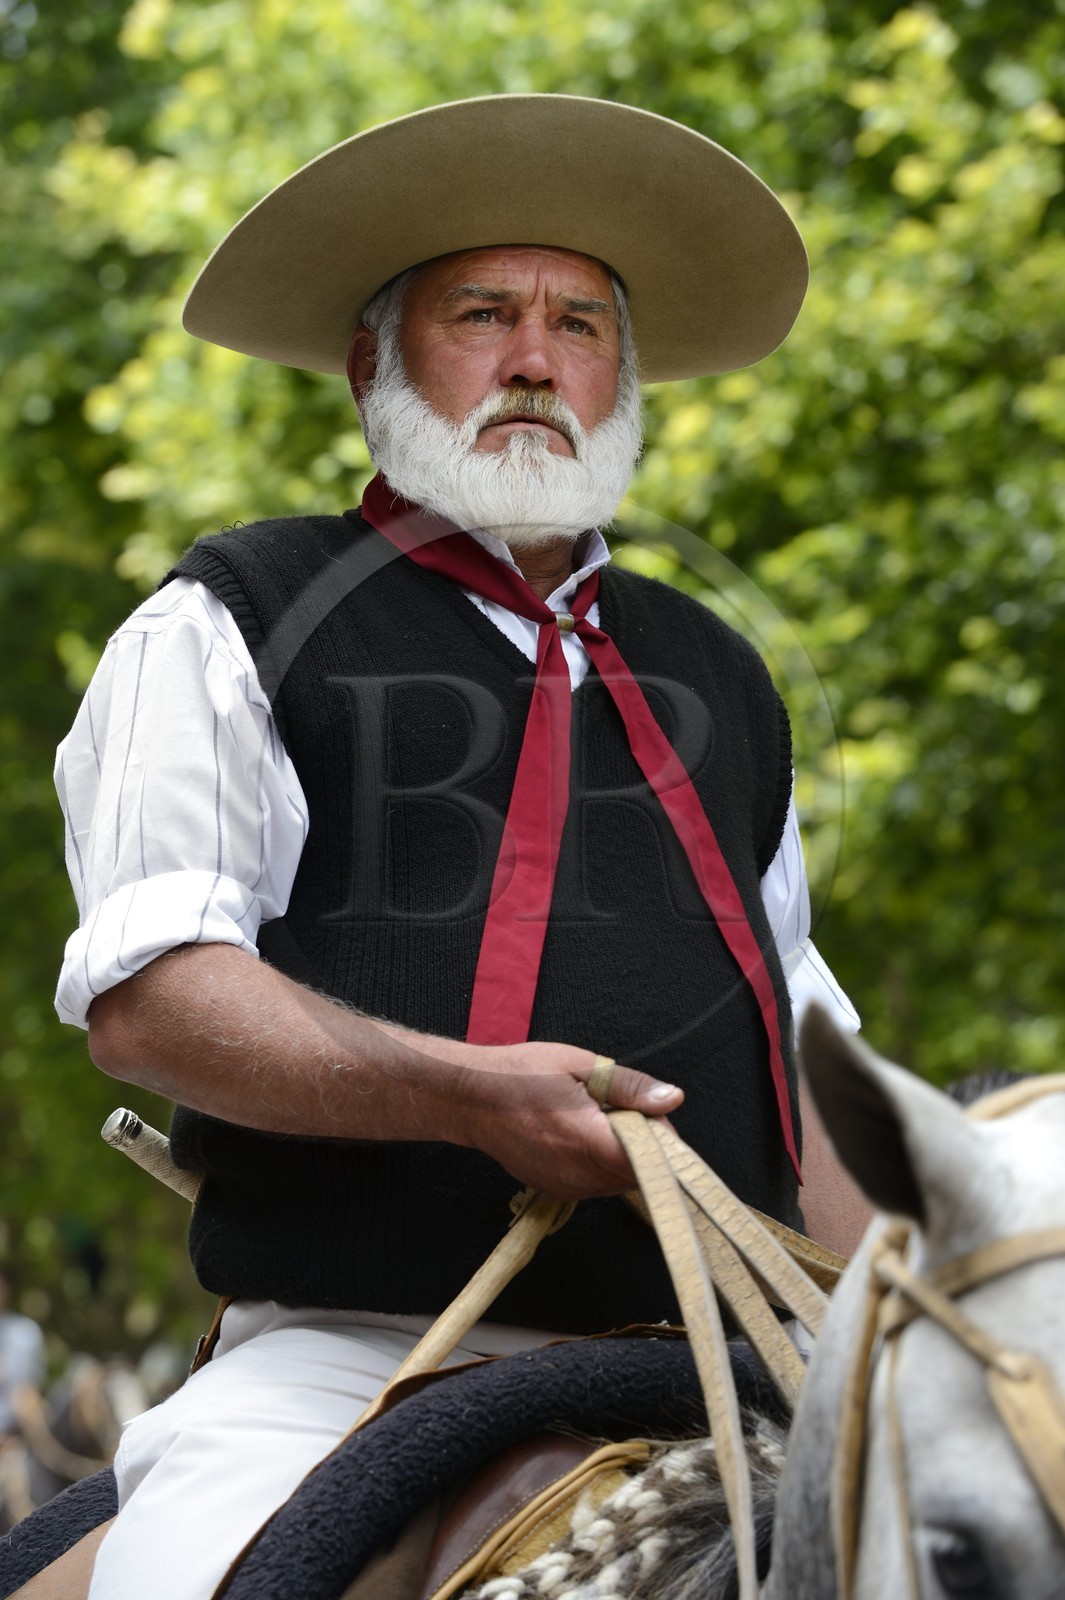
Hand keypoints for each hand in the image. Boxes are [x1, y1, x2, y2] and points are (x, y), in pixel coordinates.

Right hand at [450, 1043, 683, 1199]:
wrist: (470, 1098)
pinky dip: (604, 1164)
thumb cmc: (521, 1074)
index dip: (662, 1140)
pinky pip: (598, 1185)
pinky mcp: (558, 1191)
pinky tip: (586, 1135)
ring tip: (602, 1118)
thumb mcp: (580, 1065)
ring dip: (624, 1156)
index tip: (653, 1114)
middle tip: (627, 1107)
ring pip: (620, 1182)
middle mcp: (578, 1175)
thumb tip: (672, 1099)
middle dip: (646, 1146)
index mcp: (587, 1141)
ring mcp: (567, 1188)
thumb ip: (629, 1087)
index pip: (649, 1162)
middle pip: (638, 1175)